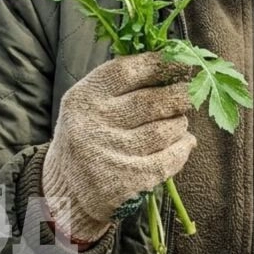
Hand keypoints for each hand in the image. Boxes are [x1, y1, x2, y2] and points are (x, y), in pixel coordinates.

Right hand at [42, 52, 196, 241]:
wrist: (66, 191)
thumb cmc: (87, 136)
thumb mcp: (89, 104)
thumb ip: (122, 84)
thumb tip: (171, 62)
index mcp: (84, 97)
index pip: (128, 71)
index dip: (160, 64)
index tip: (181, 62)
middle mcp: (94, 124)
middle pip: (152, 101)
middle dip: (178, 96)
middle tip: (187, 95)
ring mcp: (110, 154)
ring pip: (164, 130)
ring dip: (179, 123)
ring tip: (179, 121)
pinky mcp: (126, 181)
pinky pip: (168, 160)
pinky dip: (182, 148)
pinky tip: (184, 143)